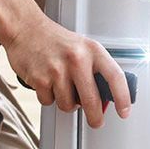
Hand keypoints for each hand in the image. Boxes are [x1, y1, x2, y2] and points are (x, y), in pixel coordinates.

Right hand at [3, 15, 130, 128]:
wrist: (25, 27)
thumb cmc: (54, 39)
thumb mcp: (81, 46)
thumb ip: (95, 68)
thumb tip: (107, 96)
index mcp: (92, 50)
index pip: (115, 77)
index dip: (123, 98)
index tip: (124, 111)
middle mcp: (77, 59)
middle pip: (92, 101)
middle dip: (95, 117)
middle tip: (95, 121)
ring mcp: (58, 69)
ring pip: (68, 105)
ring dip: (66, 102)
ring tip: (61, 86)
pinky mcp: (40, 78)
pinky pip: (49, 102)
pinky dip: (48, 97)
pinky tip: (47, 82)